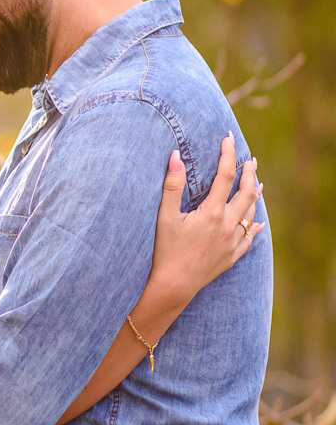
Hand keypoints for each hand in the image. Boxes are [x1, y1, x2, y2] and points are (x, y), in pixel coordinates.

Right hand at [152, 132, 263, 304]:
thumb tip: (175, 155)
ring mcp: (232, 243)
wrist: (173, 286)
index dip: (228, 154)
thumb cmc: (165, 250)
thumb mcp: (165, 216)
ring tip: (257, 184)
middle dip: (249, 174)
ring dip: (254, 196)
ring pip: (250, 214)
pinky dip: (255, 227)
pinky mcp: (231, 257)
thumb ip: (171, 185)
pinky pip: (249, 239)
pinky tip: (258, 223)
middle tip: (250, 161)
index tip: (229, 139)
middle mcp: (227, 226)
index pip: (225, 176)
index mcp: (212, 213)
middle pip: (246, 193)